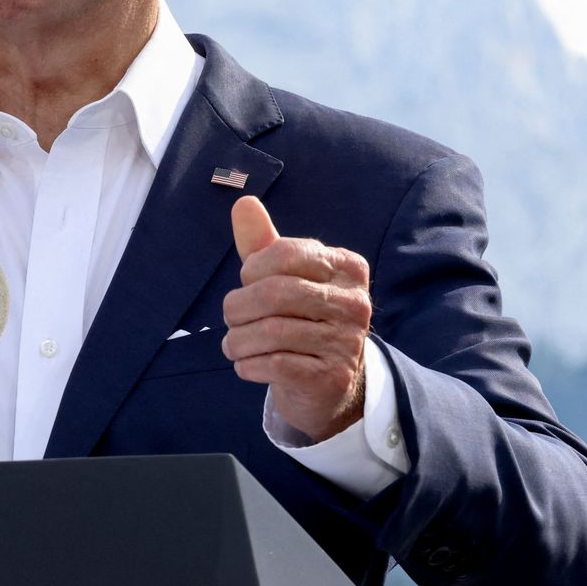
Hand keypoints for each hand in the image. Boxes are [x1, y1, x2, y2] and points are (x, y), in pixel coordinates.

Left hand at [222, 196, 371, 441]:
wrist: (325, 383)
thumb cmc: (298, 317)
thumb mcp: (281, 277)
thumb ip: (262, 242)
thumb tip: (243, 201)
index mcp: (347, 267)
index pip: (286, 253)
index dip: (252, 269)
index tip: (247, 282)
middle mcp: (356, 303)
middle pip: (275, 293)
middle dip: (238, 306)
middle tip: (230, 317)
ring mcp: (347, 342)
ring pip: (271, 332)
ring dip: (237, 340)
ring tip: (234, 344)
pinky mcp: (332, 377)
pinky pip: (274, 364)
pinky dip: (247, 364)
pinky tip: (245, 364)